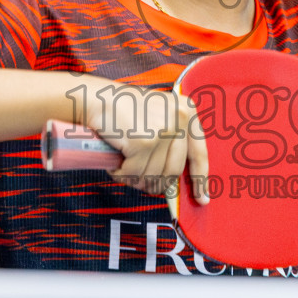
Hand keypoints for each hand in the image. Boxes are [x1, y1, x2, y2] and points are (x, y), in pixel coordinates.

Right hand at [92, 85, 210, 206]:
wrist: (96, 98)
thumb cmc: (123, 110)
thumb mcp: (157, 115)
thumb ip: (171, 139)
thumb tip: (173, 183)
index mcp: (187, 111)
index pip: (198, 153)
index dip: (199, 180)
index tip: (202, 199)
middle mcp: (179, 119)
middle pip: (173, 171)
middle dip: (156, 183)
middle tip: (140, 182)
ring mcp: (163, 131)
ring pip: (153, 175)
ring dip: (135, 179)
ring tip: (122, 166)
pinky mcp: (145, 142)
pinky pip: (135, 173)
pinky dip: (122, 175)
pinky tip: (115, 164)